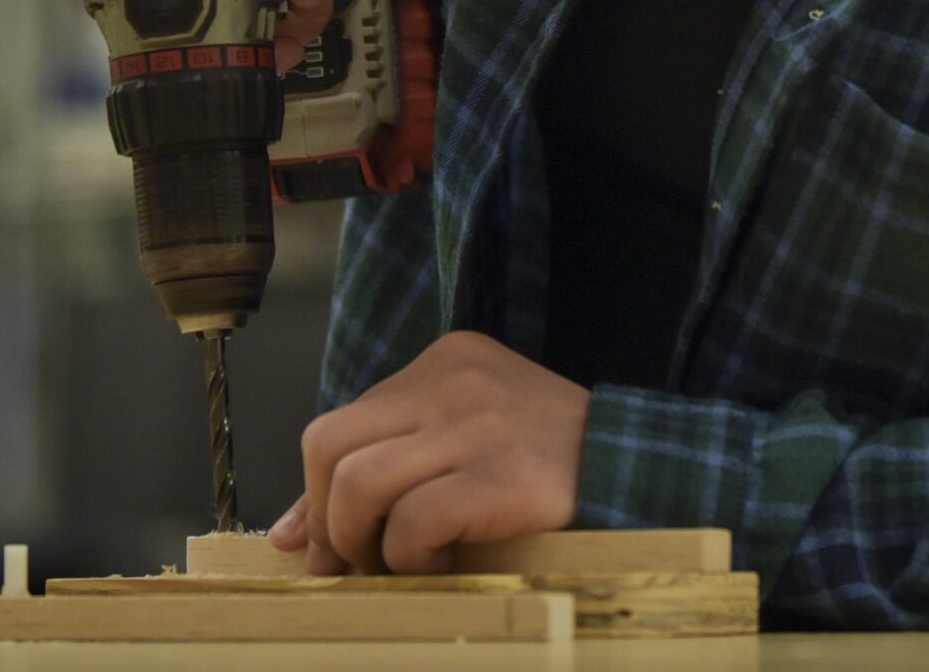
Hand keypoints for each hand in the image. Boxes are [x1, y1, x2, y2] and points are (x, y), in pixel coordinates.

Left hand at [267, 331, 589, 574]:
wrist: (638, 473)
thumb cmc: (542, 466)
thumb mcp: (458, 445)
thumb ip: (381, 469)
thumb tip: (291, 535)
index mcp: (445, 362)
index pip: (340, 424)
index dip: (320, 493)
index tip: (331, 543)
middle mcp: (454, 381)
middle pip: (329, 444)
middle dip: (326, 516)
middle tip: (352, 560)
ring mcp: (478, 424)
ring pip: (359, 483)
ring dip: (360, 543)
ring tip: (393, 566)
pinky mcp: (502, 475)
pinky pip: (413, 522)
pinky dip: (409, 559)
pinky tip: (441, 564)